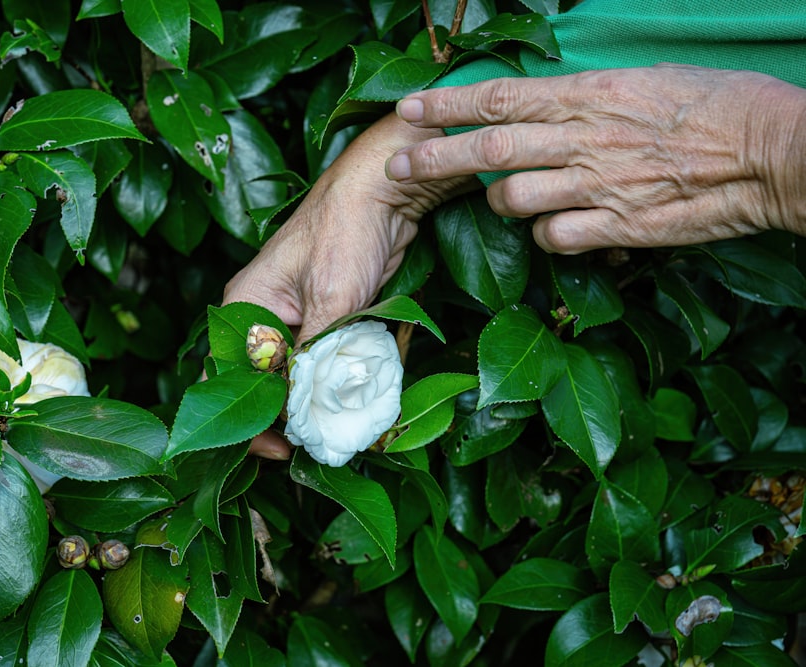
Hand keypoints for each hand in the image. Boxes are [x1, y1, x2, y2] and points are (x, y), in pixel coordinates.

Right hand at [223, 114, 473, 457]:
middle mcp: (259, 315)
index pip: (226, 380)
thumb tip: (307, 414)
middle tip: (315, 443)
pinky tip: (351, 398)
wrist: (384, 190)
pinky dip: (331, 381)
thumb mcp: (331, 303)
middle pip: (258, 383)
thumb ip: (313, 360)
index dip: (249, 422)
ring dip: (312, 402)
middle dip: (285, 417)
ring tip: (337, 425)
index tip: (284, 449)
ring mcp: (291, 317)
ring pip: (290, 376)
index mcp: (244, 307)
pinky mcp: (321, 317)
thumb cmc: (346, 232)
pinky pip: (317, 361)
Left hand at [386, 64, 805, 252]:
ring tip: (505, 199)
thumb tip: (546, 106)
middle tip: (397, 164)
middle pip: (488, 150)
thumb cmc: (714, 104)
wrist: (770, 150)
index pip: (499, 98)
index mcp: (588, 94)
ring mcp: (598, 185)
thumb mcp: (642, 81)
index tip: (408, 110)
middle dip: (433, 158)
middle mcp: (583, 138)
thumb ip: (585, 98)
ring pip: (512, 200)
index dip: (446, 106)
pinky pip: (553, 239)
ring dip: (498, 202)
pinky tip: (555, 228)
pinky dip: (544, 236)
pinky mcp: (618, 226)